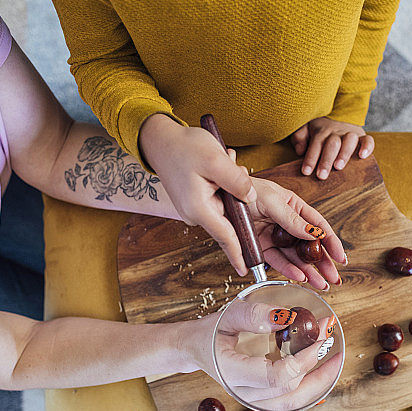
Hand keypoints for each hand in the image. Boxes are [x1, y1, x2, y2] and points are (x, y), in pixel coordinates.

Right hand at [139, 114, 255, 274]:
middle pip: (229, 221)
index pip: (225, 237)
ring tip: (226, 162)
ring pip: (225, 208)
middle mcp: (194, 214)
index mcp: (198, 209)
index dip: (238, 253)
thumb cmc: (184, 147)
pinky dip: (224, 186)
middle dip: (241, 201)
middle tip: (235, 168)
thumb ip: (236, 180)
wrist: (159, 140)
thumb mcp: (215, 159)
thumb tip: (252, 197)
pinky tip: (221, 165)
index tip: (247, 270)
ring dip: (232, 188)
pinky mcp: (194, 202)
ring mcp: (193, 209)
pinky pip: (218, 201)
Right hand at [193, 300, 342, 410]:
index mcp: (233, 373)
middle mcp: (243, 393)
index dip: (302, 359)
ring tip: (336, 359)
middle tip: (330, 337)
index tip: (319, 336)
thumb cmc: (209, 332)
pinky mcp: (260, 399)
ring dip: (319, 381)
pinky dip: (310, 387)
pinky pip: (290, 401)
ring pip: (293, 402)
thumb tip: (287, 317)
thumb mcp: (226, 316)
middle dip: (316, 365)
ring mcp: (252, 400)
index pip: (275, 377)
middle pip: (290, 391)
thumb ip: (253, 315)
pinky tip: (322, 371)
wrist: (194, 349)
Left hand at [248, 177, 345, 289]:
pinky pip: (277, 261)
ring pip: (295, 258)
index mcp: (294, 207)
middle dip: (323, 263)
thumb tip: (314, 234)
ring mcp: (274, 237)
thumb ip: (292, 219)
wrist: (217, 198)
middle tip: (334, 278)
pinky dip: (288, 270)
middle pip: (310, 246)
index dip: (331, 242)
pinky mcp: (261, 248)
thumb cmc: (243, 190)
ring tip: (320, 284)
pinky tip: (299, 276)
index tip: (341, 258)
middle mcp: (286, 224)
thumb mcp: (272, 200)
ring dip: (308, 272)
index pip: (318, 226)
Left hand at [291, 117, 374, 179]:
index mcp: (321, 131)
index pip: (316, 145)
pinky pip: (368, 140)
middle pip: (332, 144)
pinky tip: (363, 156)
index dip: (310, 158)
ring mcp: (350, 133)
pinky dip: (367, 147)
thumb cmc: (319, 129)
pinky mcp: (363, 136)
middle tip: (322, 175)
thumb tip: (299, 150)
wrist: (338, 115)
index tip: (306, 172)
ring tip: (339, 167)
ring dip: (344, 154)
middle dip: (326, 160)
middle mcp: (336, 132)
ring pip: (349, 141)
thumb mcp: (305, 129)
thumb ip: (299, 137)